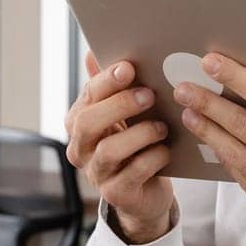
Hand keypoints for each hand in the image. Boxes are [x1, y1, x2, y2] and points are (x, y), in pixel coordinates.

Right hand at [64, 52, 174, 243]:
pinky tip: (166, 150)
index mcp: (79, 122)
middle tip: (150, 95)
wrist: (145, 191)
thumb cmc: (135, 144)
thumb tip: (93, 51)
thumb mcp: (124, 115)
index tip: (129, 67)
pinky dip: (152, 158)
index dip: (107, 81)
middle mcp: (81, 148)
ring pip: (109, 150)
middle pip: (89, 122)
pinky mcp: (116, 193)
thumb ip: (110, 87)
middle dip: (120, 105)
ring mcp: (96, 173)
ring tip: (162, 127)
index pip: (88, 96)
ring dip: (140, 133)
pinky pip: (132, 173)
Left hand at [174, 53, 245, 245]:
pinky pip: (242, 179)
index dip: (236, 77)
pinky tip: (213, 143)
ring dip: (208, 131)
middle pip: (242, 125)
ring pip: (235, 153)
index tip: (213, 63)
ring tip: (189, 113)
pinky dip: (225, 159)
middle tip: (186, 88)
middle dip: (209, 103)